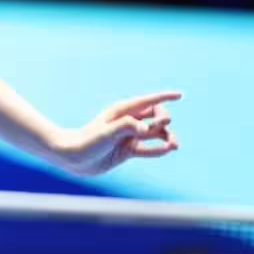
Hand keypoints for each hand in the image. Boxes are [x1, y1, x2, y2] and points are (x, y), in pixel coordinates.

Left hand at [49, 91, 179, 175]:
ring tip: (174, 145)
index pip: (147, 102)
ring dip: (166, 137)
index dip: (164, 97)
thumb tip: (147, 129)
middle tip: (163, 126)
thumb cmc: (86, 142)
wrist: (73, 157)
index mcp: (121, 111)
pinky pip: (148, 148)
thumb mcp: (106, 133)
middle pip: (154, 115)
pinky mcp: (127, 150)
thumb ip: (126, 127)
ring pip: (154, 133)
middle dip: (164, 118)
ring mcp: (128, 136)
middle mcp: (127, 122)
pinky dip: (159, 149)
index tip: (180, 95)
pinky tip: (168, 150)